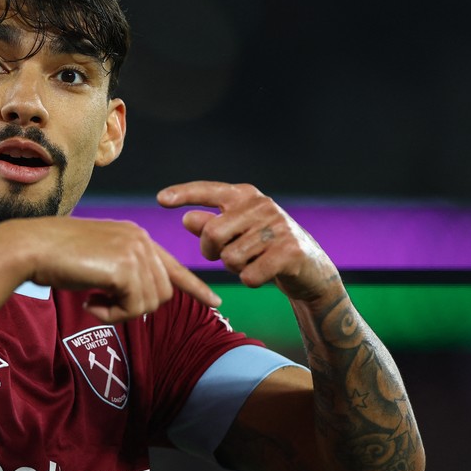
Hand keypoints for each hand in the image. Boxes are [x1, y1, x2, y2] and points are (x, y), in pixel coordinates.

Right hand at [0, 217, 219, 321]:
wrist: (31, 247)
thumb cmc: (54, 257)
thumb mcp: (96, 261)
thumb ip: (122, 274)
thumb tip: (142, 302)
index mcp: (134, 235)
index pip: (173, 266)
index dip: (195, 287)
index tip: (215, 302)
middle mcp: (140, 239)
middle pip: (162, 294)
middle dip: (134, 308)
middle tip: (101, 304)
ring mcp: (135, 251)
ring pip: (150, 304)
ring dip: (120, 313)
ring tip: (93, 300)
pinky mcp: (126, 267)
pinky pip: (132, 309)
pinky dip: (110, 315)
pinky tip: (89, 302)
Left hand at [157, 181, 340, 303]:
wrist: (310, 268)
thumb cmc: (264, 248)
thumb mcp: (236, 233)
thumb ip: (211, 225)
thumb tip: (186, 219)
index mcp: (245, 196)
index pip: (208, 190)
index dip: (184, 194)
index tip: (160, 200)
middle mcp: (262, 205)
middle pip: (212, 232)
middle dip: (211, 251)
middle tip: (223, 256)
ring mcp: (278, 226)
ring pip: (230, 258)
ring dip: (235, 268)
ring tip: (252, 262)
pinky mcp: (290, 251)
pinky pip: (249, 275)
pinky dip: (250, 280)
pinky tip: (264, 274)